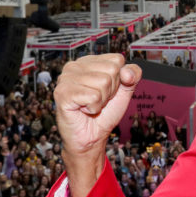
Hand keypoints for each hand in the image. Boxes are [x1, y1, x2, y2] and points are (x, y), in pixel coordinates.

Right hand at [53, 54, 141, 196]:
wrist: (92, 137)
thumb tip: (127, 71)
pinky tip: (83, 110)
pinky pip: (93, 96)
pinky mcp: (62, 93)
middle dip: (110, 90)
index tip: (107, 91)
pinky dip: (94, 108)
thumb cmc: (104, 113)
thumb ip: (133, 75)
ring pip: (103, 83)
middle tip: (98, 100)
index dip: (119, 79)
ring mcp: (66, 78)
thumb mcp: (125, 91)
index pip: (117, 59)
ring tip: (90, 105)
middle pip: (111, 70)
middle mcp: (74, 66)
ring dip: (102, 100)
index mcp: (88, 61)